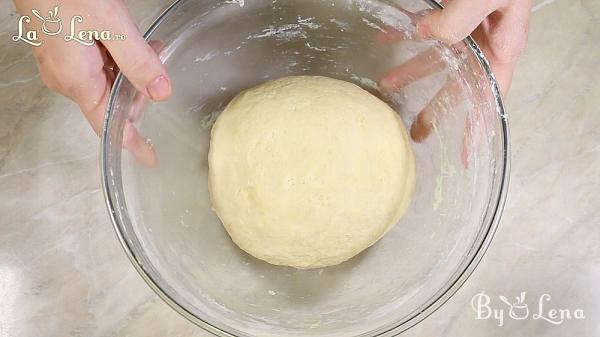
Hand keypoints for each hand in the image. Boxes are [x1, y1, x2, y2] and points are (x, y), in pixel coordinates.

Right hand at [13, 0, 171, 166]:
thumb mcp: (111, 25)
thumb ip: (138, 61)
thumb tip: (160, 92)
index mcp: (78, 81)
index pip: (109, 126)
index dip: (132, 142)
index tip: (149, 158)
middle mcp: (67, 79)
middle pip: (113, 102)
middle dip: (140, 88)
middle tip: (159, 60)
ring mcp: (62, 65)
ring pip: (107, 81)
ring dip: (131, 69)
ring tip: (149, 45)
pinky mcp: (61, 51)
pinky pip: (95, 66)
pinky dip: (116, 58)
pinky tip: (128, 42)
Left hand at [378, 0, 530, 161]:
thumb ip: (461, 20)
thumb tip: (430, 37)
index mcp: (503, 45)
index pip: (491, 95)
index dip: (479, 125)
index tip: (465, 152)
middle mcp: (486, 40)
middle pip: (460, 84)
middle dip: (437, 106)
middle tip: (417, 131)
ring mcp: (468, 26)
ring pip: (438, 56)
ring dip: (412, 70)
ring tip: (387, 85)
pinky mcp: (452, 9)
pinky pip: (427, 26)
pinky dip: (406, 32)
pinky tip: (386, 37)